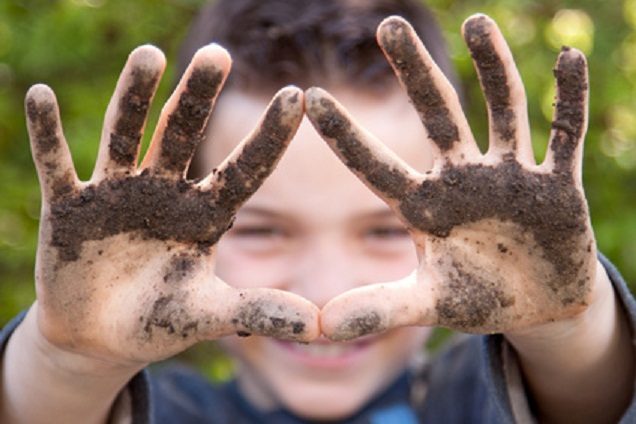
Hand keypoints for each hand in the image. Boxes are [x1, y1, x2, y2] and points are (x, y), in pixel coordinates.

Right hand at [26, 44, 318, 365]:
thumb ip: (258, 311)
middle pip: (183, 133)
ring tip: (150, 55)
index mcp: (205, 214)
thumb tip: (318, 327)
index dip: (269, 136)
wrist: (101, 337)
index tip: (297, 95)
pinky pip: (56, 165)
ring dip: (134, 97)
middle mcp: (165, 191)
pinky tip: (41, 97)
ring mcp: (117, 193)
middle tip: (218, 55)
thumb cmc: (162, 320)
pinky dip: (48, 135)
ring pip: (126, 135)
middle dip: (197, 95)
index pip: (244, 169)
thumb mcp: (210, 314)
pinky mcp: (70, 207)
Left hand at [306, 15, 595, 339]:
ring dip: (493, 67)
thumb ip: (378, 309)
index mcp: (426, 208)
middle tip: (388, 26)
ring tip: (476, 22)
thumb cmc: (476, 298)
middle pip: (435, 116)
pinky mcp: (556, 184)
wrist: (538, 305)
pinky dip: (568, 102)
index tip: (309, 98)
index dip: (345, 136)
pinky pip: (563, 135)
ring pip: (501, 110)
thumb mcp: (427, 305)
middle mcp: (463, 181)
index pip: (376, 166)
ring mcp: (510, 177)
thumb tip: (318, 328)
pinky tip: (569, 60)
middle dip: (415, 73)